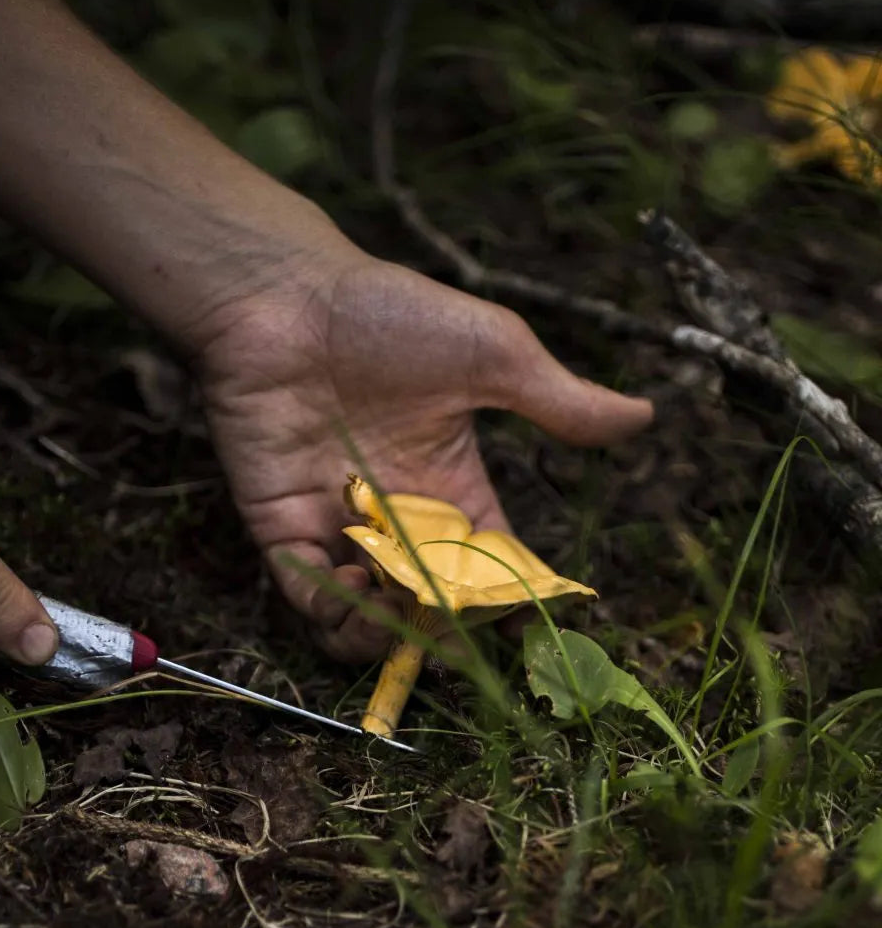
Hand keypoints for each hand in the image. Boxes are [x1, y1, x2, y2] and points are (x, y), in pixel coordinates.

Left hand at [198, 250, 652, 659]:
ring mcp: (340, 528)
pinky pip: (309, 595)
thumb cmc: (390, 315)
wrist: (287, 295)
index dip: (510, 598)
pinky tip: (359, 581)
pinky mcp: (283, 529)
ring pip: (367, 616)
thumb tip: (644, 415)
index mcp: (453, 488)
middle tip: (454, 623)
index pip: (491, 566)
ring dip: (389, 633)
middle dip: (446, 628)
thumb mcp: (494, 354)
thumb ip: (560, 400)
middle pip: (430, 605)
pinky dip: (334, 610)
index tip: (528, 614)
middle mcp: (398, 519)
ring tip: (402, 609)